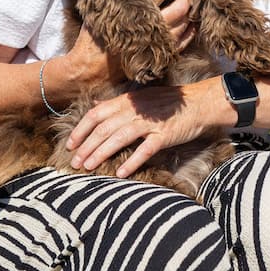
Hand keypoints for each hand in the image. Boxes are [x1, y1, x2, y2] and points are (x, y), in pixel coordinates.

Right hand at [61, 0, 192, 86]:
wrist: (90, 72)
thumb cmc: (92, 40)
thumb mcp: (100, 13)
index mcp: (137, 13)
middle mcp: (152, 28)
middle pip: (179, 7)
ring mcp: (159, 44)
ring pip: (183, 24)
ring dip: (190, 11)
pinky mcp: (160, 57)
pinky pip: (182, 43)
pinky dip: (190, 32)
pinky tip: (192, 23)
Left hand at [66, 79, 223, 175]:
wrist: (199, 103)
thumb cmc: (168, 103)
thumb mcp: (140, 97)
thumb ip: (118, 103)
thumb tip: (95, 107)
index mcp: (127, 100)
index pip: (96, 114)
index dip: (81, 129)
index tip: (70, 144)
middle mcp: (135, 110)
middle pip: (104, 128)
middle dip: (86, 146)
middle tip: (75, 162)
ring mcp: (150, 122)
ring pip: (119, 137)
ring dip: (101, 153)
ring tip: (88, 167)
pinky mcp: (164, 135)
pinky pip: (145, 149)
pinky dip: (131, 161)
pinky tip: (120, 173)